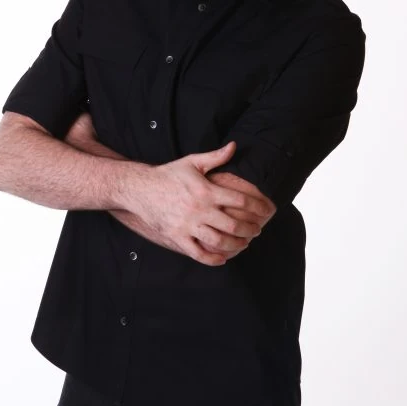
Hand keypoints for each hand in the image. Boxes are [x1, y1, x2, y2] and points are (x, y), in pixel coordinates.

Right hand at [116, 142, 273, 266]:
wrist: (140, 189)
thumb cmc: (168, 174)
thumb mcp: (192, 162)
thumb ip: (215, 157)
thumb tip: (234, 146)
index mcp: (206, 190)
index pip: (240, 200)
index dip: (257, 206)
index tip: (266, 210)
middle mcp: (199, 209)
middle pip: (233, 224)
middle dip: (250, 229)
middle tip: (258, 230)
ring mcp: (188, 225)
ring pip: (219, 241)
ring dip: (236, 245)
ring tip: (244, 243)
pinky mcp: (177, 237)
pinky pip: (198, 253)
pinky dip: (213, 259)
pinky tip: (223, 258)